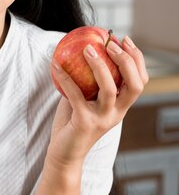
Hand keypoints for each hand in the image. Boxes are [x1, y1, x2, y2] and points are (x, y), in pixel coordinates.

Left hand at [48, 35, 147, 166]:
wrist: (64, 154)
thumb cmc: (73, 123)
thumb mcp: (85, 100)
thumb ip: (88, 81)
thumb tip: (82, 49)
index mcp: (121, 107)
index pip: (139, 81)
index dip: (136, 59)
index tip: (124, 40)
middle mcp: (116, 113)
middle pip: (134, 85)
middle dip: (126, 61)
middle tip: (110, 44)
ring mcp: (102, 119)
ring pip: (110, 90)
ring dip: (100, 67)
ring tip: (87, 49)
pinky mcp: (84, 123)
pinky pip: (76, 95)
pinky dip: (66, 78)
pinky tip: (55, 65)